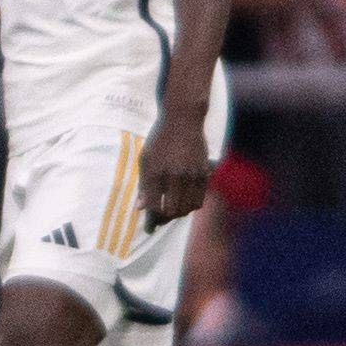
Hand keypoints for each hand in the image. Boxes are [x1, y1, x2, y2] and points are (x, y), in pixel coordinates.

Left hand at [138, 108, 212, 226]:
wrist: (183, 121)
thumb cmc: (160, 141)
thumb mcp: (145, 159)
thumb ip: (144, 185)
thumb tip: (140, 208)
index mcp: (156, 172)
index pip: (154, 206)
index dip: (151, 218)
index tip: (149, 224)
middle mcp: (175, 175)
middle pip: (172, 211)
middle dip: (165, 219)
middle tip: (159, 220)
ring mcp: (192, 175)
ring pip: (188, 208)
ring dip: (179, 214)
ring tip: (171, 212)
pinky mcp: (204, 173)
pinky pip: (200, 200)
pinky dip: (191, 206)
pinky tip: (183, 203)